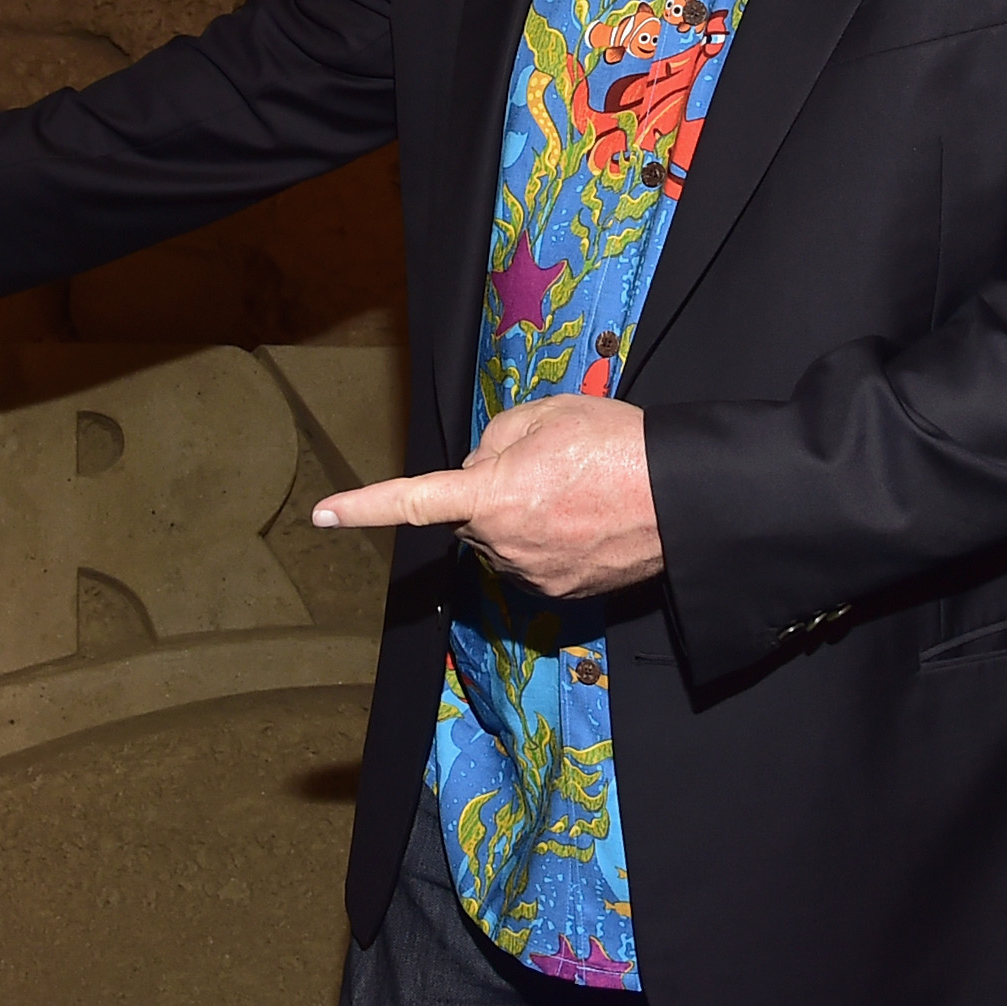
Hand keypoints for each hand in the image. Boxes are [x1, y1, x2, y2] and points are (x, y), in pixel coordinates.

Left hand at [313, 394, 662, 598]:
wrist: (683, 499)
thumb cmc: (618, 445)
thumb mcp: (548, 413)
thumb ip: (496, 437)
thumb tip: (480, 467)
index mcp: (493, 494)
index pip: (415, 501)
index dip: (366, 507)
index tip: (323, 514)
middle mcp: (504, 543)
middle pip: (469, 514)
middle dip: (488, 489)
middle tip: (544, 464)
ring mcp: (532, 574)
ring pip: (500, 538)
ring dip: (519, 515)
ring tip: (576, 490)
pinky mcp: (559, 592)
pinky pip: (531, 560)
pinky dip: (547, 540)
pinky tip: (587, 519)